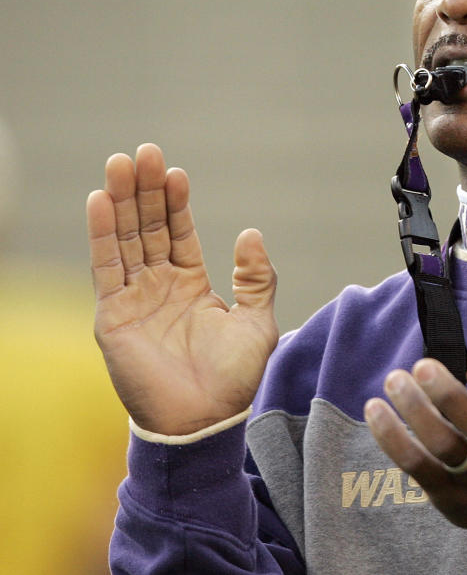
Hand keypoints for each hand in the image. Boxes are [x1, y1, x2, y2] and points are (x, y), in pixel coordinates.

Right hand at [87, 143, 278, 435]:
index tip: (174, 171)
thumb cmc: (234, 379)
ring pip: (125, 240)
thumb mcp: (257, 321)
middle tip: (143, 152)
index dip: (175, 202)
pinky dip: (102, 234)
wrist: (205, 422)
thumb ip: (255, 278)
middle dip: (144, 190)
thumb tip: (251, 231)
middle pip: (148, 227)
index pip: (179, 232)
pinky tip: (100, 201)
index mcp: (191, 284)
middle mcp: (159, 286)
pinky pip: (106, 268)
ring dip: (121, 201)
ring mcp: (134, 299)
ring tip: (120, 163)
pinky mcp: (112, 316)